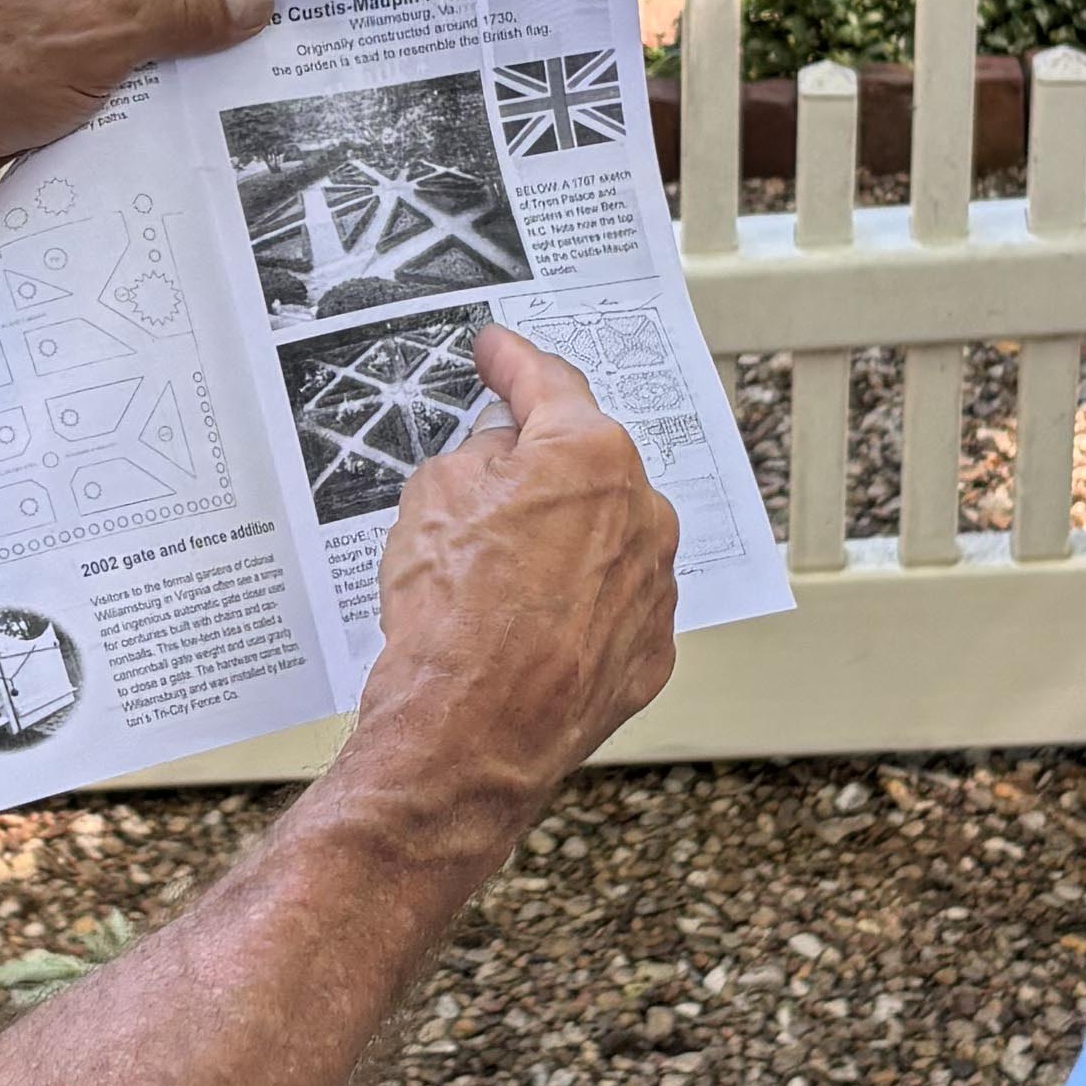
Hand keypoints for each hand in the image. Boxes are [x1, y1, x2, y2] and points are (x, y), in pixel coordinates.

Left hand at [0, 0, 284, 289]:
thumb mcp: (102, 35)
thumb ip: (188, 13)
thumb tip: (257, 0)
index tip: (331, 18)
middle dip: (245, 27)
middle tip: (306, 79)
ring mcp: (73, 6)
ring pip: (167, 34)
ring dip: (199, 71)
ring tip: (261, 116)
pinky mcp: (57, 59)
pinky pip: (131, 71)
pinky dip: (159, 98)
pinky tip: (193, 135)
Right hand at [342, 323, 680, 857]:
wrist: (466, 734)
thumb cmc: (450, 616)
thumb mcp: (432, 498)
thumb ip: (476, 455)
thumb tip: (498, 453)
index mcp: (591, 455)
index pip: (549, 386)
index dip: (513, 362)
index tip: (498, 352)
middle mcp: (642, 513)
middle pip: (587, 466)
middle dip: (539, 467)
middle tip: (484, 478)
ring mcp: (654, 587)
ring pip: (605, 538)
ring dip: (561, 542)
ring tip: (495, 578)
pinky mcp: (650, 652)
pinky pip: (611, 605)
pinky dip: (576, 605)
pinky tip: (527, 626)